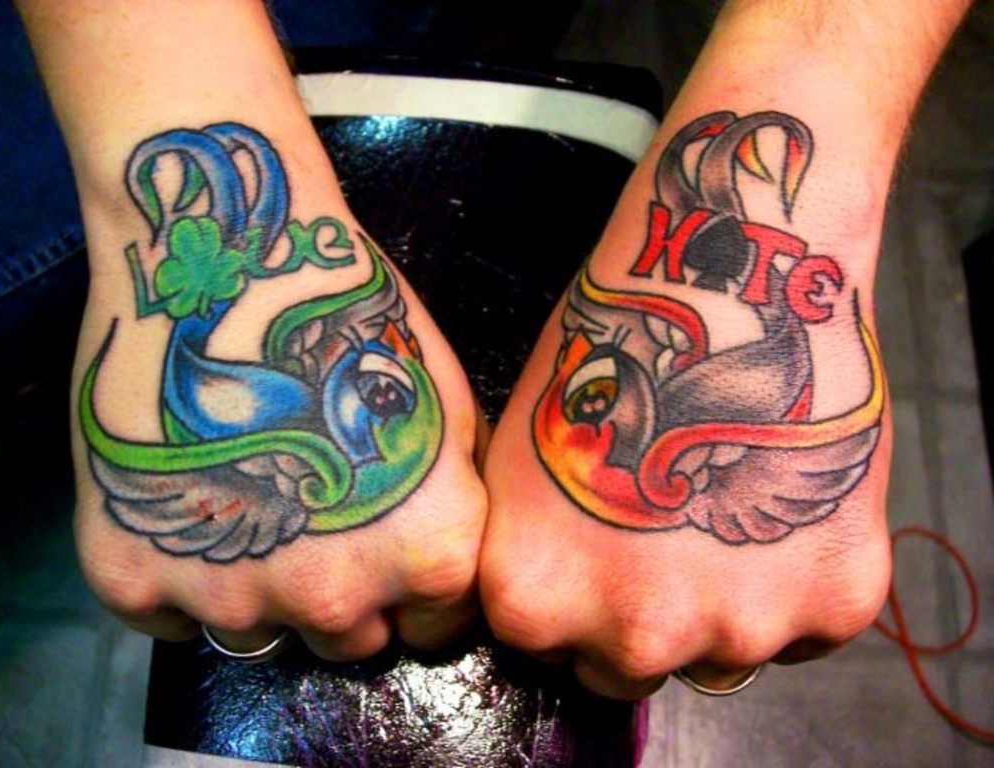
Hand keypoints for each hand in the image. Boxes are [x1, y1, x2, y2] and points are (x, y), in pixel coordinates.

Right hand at [72, 122, 485, 660]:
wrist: (223, 261)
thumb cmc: (350, 319)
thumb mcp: (447, 404)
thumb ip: (456, 500)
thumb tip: (449, 550)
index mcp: (429, 553)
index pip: (441, 626)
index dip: (421, 586)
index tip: (392, 546)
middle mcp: (335, 599)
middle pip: (352, 642)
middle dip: (346, 596)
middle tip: (317, 520)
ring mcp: (226, 597)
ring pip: (260, 639)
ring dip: (262, 591)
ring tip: (247, 499)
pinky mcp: (130, 579)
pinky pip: (169, 618)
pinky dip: (180, 574)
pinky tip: (191, 495)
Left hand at [479, 109, 892, 698]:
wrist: (735, 280)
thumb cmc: (609, 352)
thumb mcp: (521, 455)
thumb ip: (526, 545)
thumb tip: (543, 594)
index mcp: (535, 597)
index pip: (537, 645)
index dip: (565, 593)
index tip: (587, 546)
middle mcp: (634, 638)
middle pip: (625, 668)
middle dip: (635, 616)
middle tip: (658, 534)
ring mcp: (742, 629)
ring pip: (719, 655)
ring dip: (720, 603)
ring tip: (726, 506)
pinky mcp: (838, 605)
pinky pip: (804, 628)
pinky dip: (795, 582)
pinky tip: (781, 505)